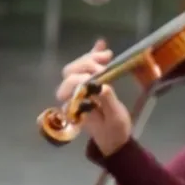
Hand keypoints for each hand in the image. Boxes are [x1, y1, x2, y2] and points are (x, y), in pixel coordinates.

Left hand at [57, 39, 132, 155]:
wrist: (115, 139)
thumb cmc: (114, 131)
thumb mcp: (115, 119)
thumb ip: (108, 103)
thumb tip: (103, 86)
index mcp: (75, 106)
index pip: (70, 85)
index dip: (83, 77)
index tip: (101, 73)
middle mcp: (73, 96)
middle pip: (70, 73)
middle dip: (86, 64)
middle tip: (105, 63)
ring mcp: (80, 89)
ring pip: (76, 68)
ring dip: (90, 58)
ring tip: (107, 55)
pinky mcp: (89, 84)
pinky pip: (87, 68)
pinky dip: (93, 55)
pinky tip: (101, 45)